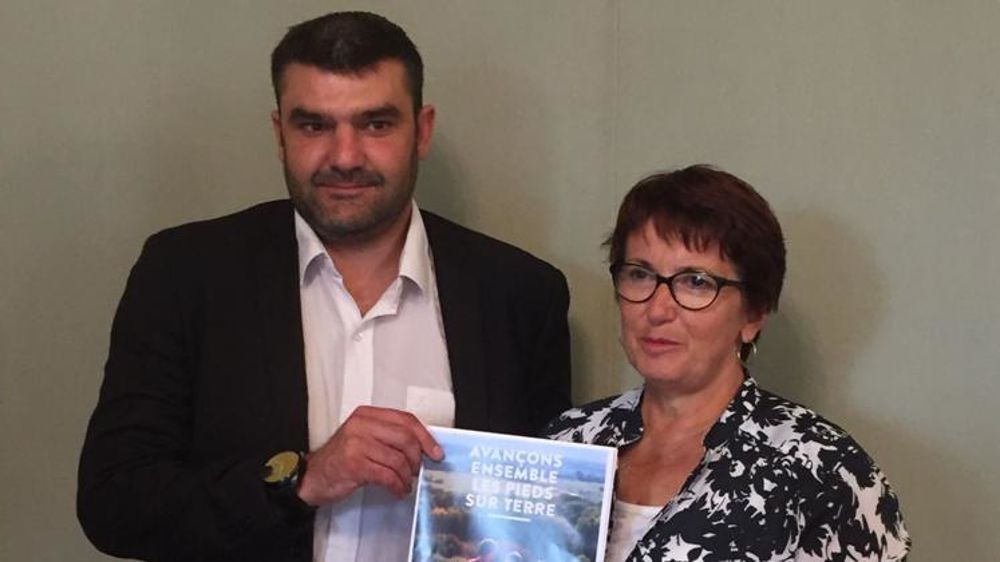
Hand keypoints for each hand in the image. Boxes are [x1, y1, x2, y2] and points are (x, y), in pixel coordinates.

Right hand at [296, 406, 442, 505]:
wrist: (312, 476)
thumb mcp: (364, 438)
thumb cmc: (341, 459)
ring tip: (404, 484)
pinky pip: (387, 475)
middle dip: (417, 459)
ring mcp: (356, 443)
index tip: (436, 452)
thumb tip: (422, 447)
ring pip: (398, 459)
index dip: (426, 437)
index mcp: (367, 415)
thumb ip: (388, 437)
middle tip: (417, 471)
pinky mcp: (354, 464)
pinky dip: (397, 486)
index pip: (406, 420)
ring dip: (406, 477)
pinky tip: (397, 490)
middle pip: (405, 438)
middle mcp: (361, 425)